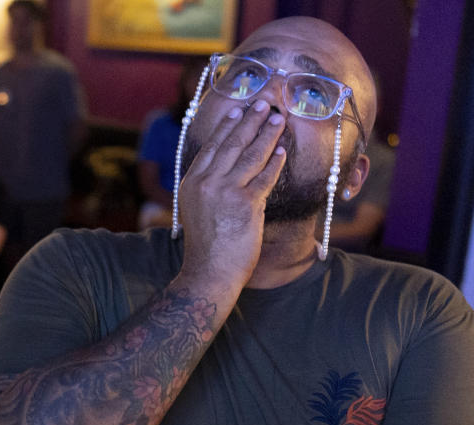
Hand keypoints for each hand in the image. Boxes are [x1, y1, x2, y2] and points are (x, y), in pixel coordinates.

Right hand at [178, 100, 285, 292]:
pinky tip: (282, 151)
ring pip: (250, 156)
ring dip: (267, 134)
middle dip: (251, 121)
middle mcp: (206, 183)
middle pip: (232, 145)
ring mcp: (225, 192)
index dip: (227, 127)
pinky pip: (265, 177)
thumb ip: (205, 188)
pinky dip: (275, 163)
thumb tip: (222, 169)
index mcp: (191, 183)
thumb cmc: (206, 246)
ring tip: (279, 119)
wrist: (209, 272)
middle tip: (265, 103)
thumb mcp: (195, 210)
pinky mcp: (246, 204)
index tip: (239, 110)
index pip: (212, 147)